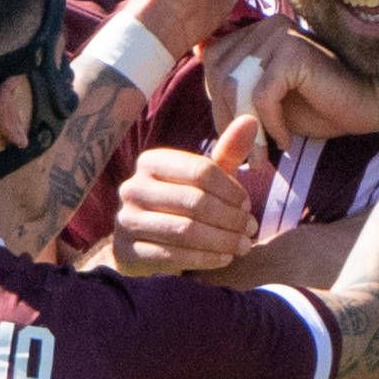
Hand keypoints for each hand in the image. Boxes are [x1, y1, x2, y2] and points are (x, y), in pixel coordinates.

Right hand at [114, 115, 266, 274]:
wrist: (140, 245)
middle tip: (250, 229)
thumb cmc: (180, 204)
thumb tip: (250, 119)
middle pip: (195, 201)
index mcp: (152, 162)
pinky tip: (224, 259)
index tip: (248, 206)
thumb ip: (227, 151)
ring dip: (222, 241)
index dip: (232, 190)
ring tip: (243, 247)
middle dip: (230, 218)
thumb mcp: (203, 178)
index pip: (201, 170)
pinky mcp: (128, 251)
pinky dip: (205, 259)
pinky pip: (173, 256)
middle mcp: (133, 187)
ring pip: (185, 231)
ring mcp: (127, 220)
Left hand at [213, 19, 378, 145]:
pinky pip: (263, 95)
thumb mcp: (266, 99)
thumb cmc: (318, 106)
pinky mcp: (294, 51)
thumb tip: (199, 68)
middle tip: (248, 152)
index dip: (218, 103)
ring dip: (248, 127)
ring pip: (238, 86)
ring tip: (263, 154)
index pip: (212, 62)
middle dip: (228, 119)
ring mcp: (280, 34)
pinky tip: (286, 139)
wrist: (367, 106)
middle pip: (220, 74)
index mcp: (256, 31)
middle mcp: (266, 26)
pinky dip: (271, 124)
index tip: (236, 133)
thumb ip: (236, 88)